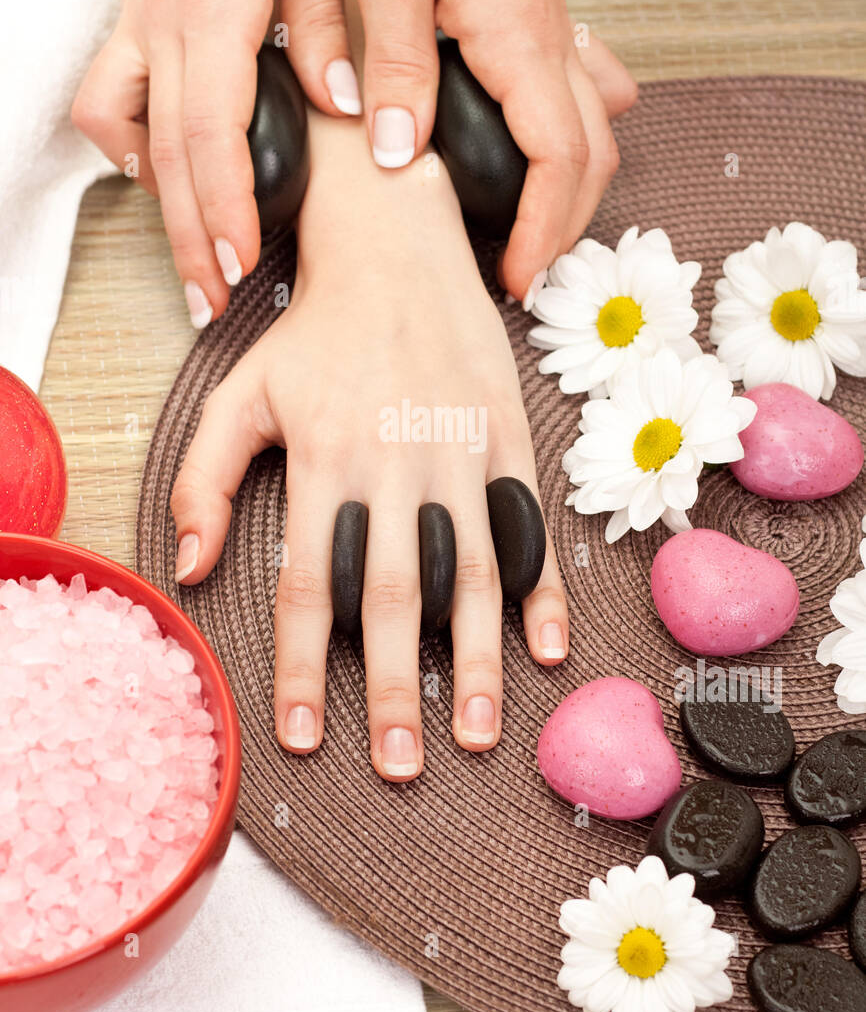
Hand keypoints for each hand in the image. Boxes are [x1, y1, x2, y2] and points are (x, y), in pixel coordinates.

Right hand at [72, 0, 358, 327]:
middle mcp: (162, 22)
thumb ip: (324, 31)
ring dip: (153, 196)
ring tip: (190, 245)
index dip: (225, 211)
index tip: (243, 266)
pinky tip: (165, 160)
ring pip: (123, 127)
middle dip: (187, 236)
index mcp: (215, 9)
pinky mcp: (135, 4)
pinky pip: (111, 89)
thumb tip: (341, 111)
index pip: (212, 136)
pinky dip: (131, 138)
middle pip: (163, 156)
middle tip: (210, 299)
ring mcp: (138, 15)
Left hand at [169, 112, 568, 780]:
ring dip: (477, 661)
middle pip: (396, 595)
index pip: (312, 584)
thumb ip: (206, 476)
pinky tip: (545, 650)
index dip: (303, 666)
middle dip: (395, 687)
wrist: (400, 247)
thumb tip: (191, 568)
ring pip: (472, 573)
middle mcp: (397, 463)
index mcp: (326, 458)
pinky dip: (541, 591)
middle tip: (397, 765)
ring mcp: (461, 451)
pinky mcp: (509, 437)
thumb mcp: (240, 391)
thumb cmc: (314, 331)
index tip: (301, 736)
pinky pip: (527, 527)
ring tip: (479, 736)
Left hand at [341, 0, 637, 303]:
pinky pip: (581, 94)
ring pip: (594, 133)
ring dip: (571, 192)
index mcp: (517, 42)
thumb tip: (397, 153)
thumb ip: (393, 64)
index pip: (558, 162)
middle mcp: (550, 46)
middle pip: (592, 161)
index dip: (542, 230)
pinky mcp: (542, 23)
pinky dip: (575, 142)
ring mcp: (554, 36)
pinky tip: (555, 155)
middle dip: (564, 229)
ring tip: (530, 233)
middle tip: (522, 273)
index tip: (513, 275)